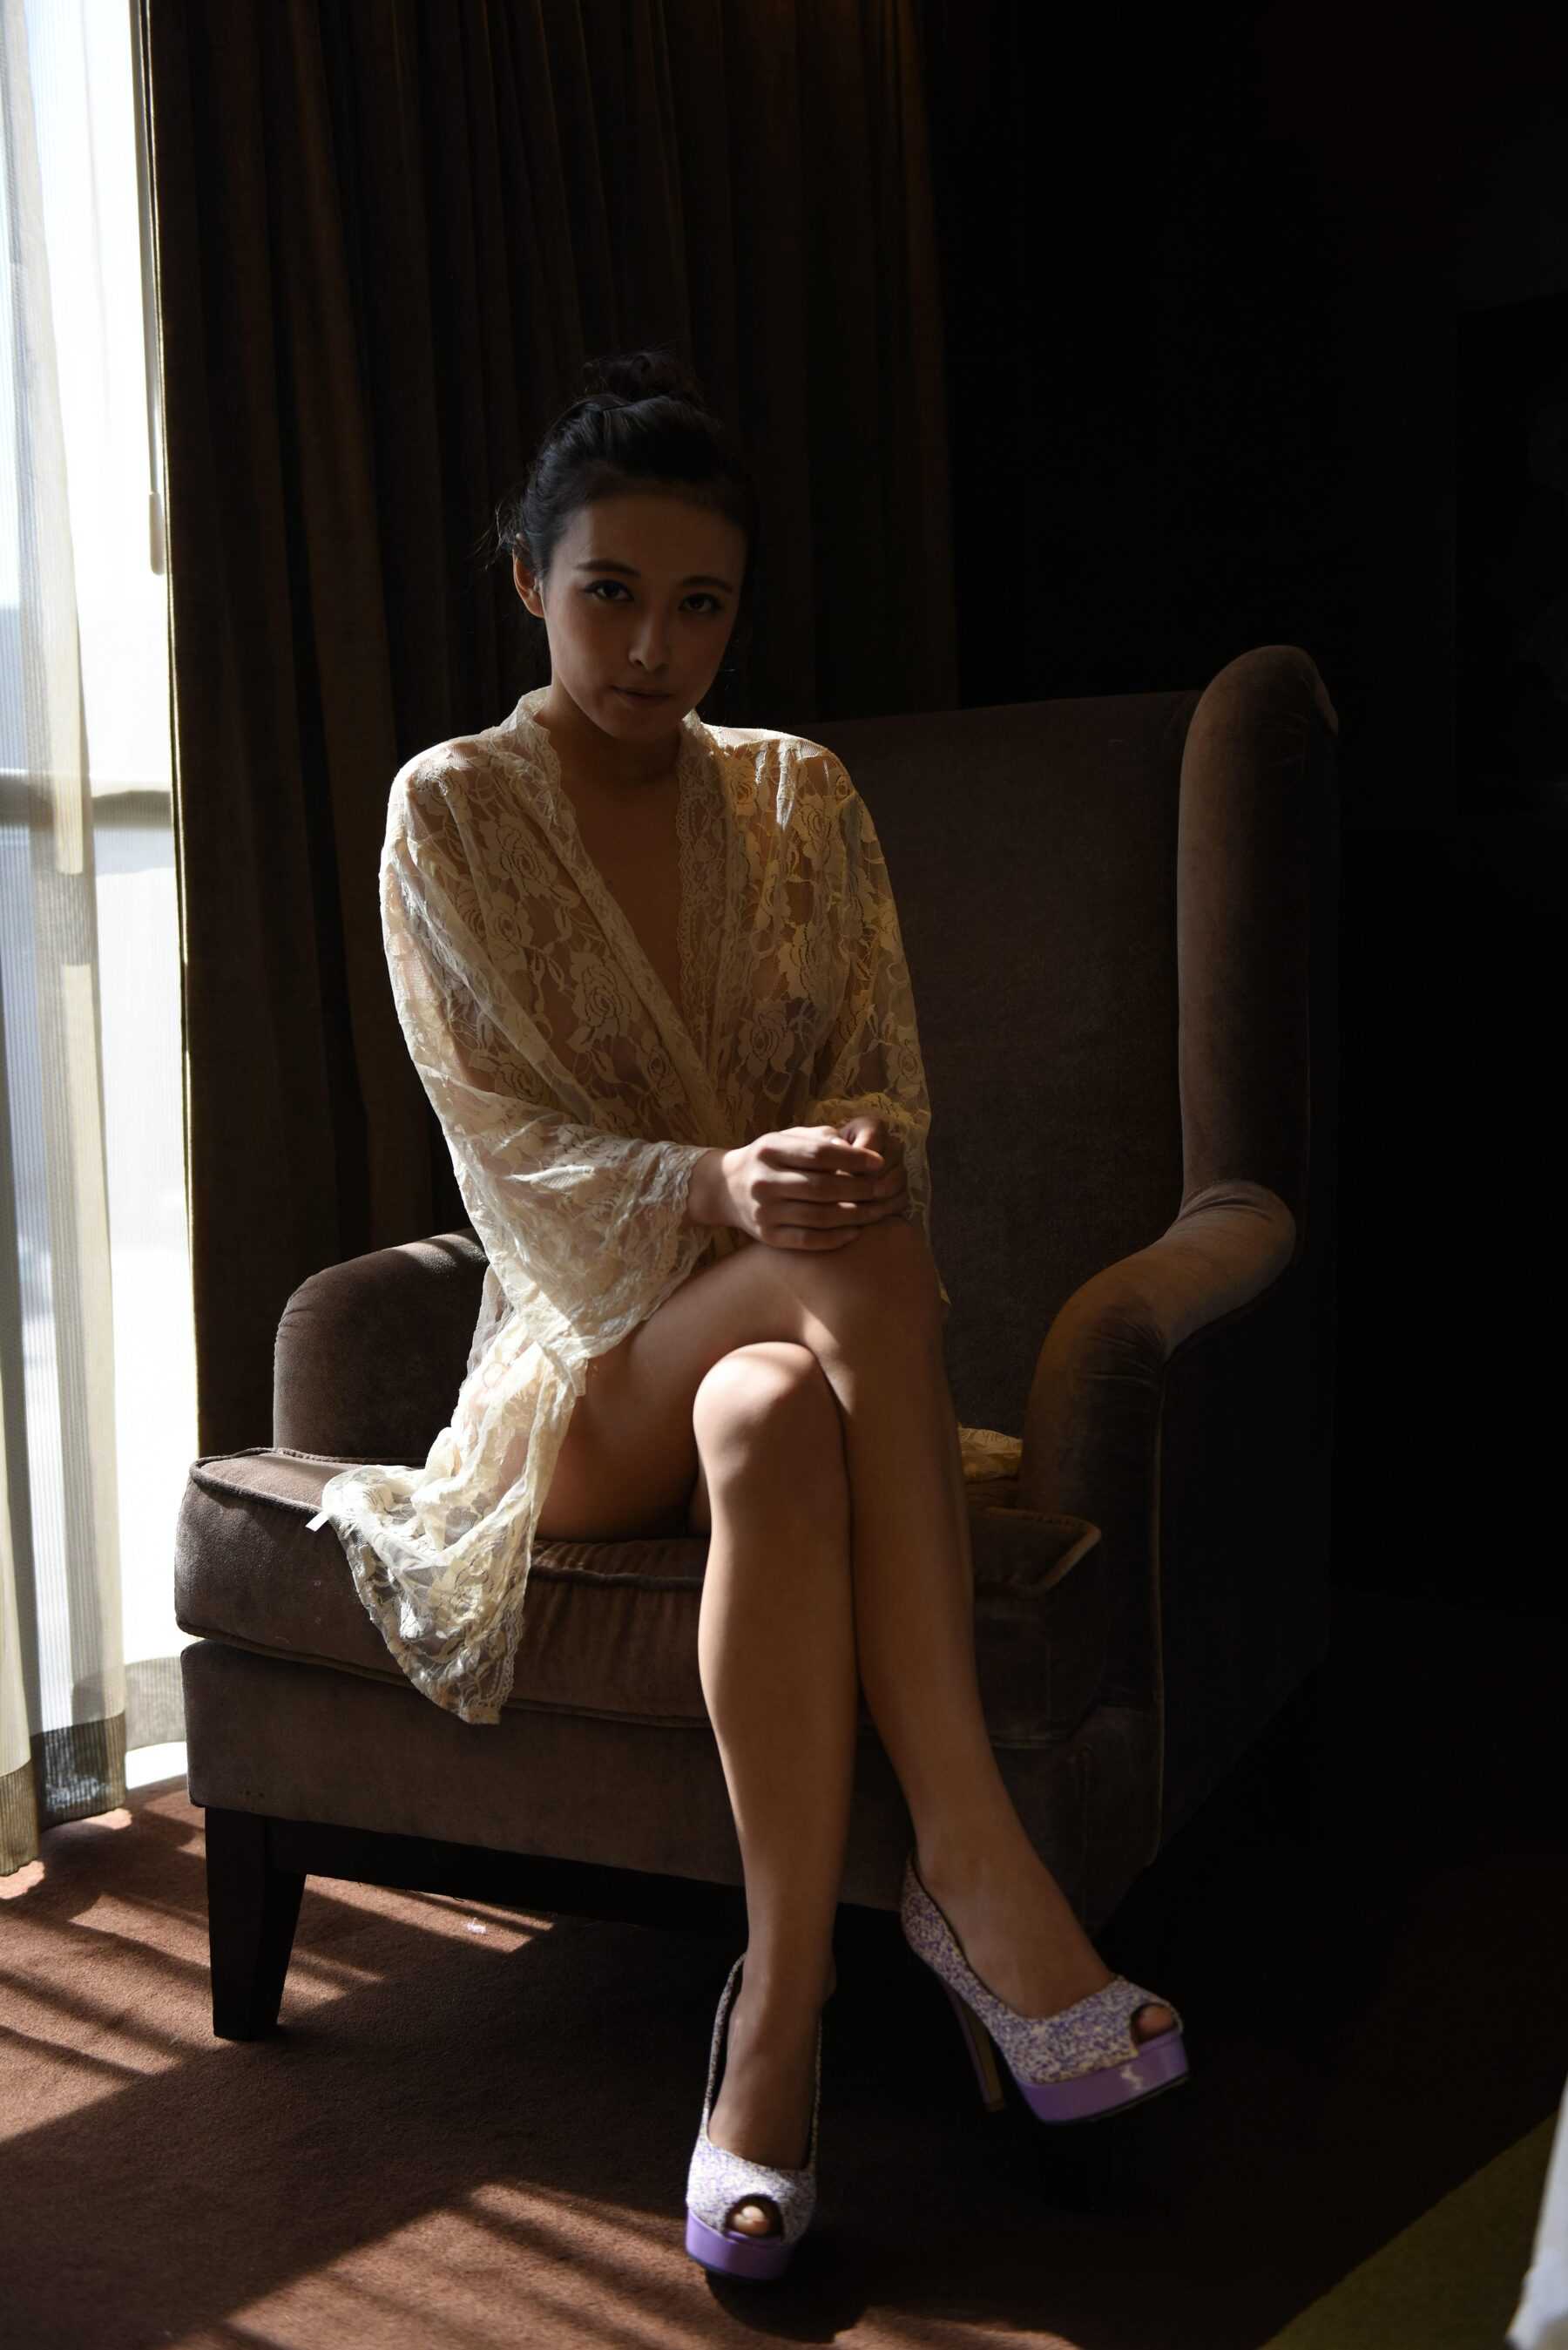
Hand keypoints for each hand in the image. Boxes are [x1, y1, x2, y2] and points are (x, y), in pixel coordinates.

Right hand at [719, 1122, 909, 1249]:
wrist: (727, 1188)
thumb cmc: (771, 1158)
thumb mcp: (788, 1138)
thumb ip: (820, 1139)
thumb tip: (853, 1148)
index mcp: (770, 1149)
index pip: (818, 1154)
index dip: (853, 1158)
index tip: (879, 1162)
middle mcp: (763, 1180)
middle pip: (821, 1187)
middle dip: (858, 1188)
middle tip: (883, 1189)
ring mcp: (764, 1211)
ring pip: (817, 1216)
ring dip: (853, 1215)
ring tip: (875, 1211)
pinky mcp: (767, 1236)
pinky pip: (807, 1240)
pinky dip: (834, 1238)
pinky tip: (854, 1232)